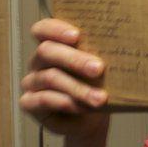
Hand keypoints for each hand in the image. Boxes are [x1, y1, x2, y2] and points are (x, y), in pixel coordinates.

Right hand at [20, 18, 108, 137]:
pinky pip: (43, 99)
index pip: (43, 29)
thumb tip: (118, 43)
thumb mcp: (100, 67)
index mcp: (54, 45)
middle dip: (75, 59)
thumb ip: (101, 53)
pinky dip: (64, 102)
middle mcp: (39, 61)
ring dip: (78, 88)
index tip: (77, 35)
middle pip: (47, 51)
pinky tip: (82, 107)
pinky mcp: (29, 103)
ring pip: (49, 77)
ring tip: (100, 98)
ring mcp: (32, 82)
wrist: (94, 117)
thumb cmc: (96, 85)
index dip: (56, 29)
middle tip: (99, 68)